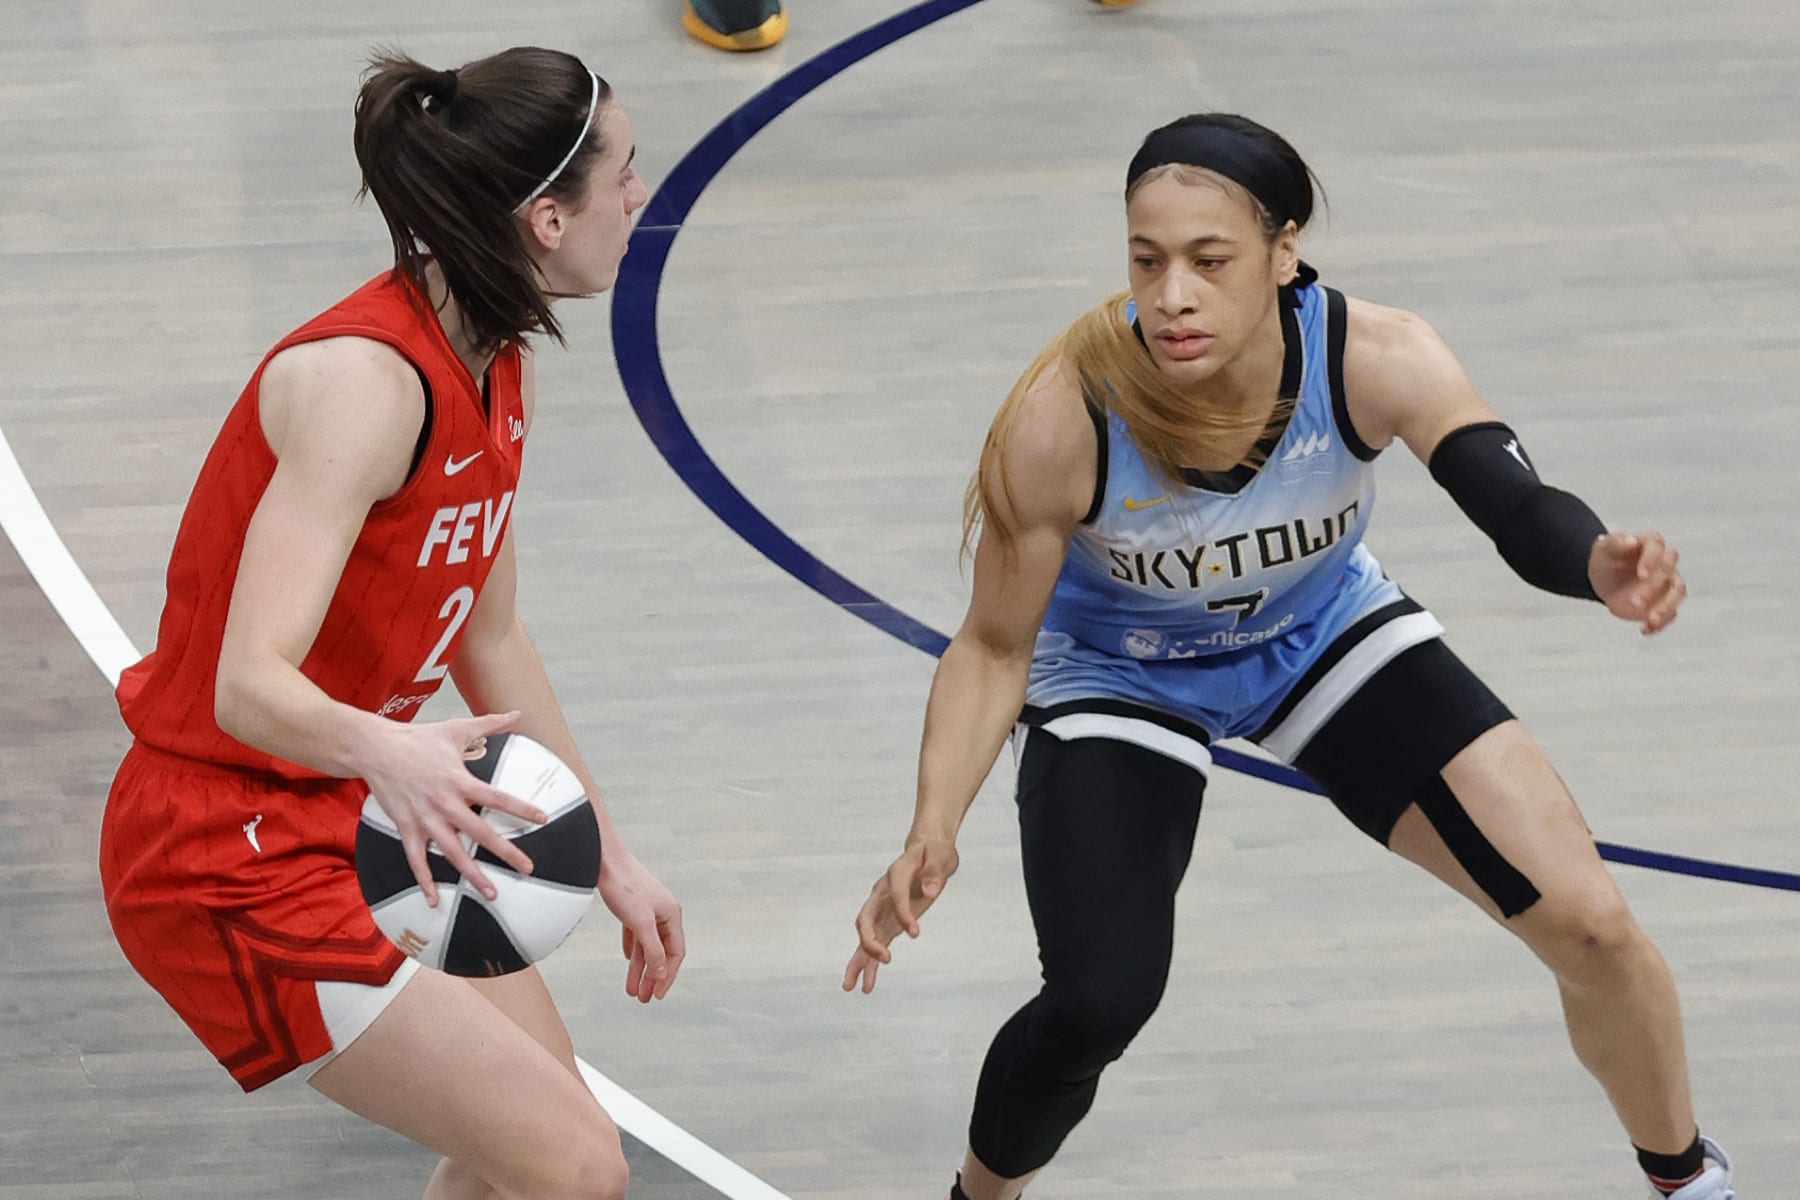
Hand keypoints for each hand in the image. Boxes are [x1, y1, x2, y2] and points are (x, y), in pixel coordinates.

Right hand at [357, 711, 547, 904]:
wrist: (375, 749)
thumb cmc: (419, 738)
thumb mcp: (456, 729)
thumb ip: (490, 724)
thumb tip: (517, 713)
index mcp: (459, 781)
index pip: (498, 797)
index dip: (521, 808)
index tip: (543, 820)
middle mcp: (444, 803)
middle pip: (480, 833)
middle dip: (506, 852)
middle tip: (528, 868)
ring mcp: (424, 819)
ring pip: (452, 853)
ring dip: (472, 875)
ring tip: (492, 893)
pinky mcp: (406, 828)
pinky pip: (416, 861)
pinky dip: (425, 881)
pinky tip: (435, 901)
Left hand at [600, 851, 685, 1002]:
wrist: (604, 859)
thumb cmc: (624, 886)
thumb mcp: (640, 923)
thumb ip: (652, 949)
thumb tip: (662, 972)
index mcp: (672, 915)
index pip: (675, 953)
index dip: (667, 976)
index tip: (657, 994)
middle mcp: (663, 912)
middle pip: (661, 952)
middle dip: (653, 976)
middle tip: (644, 998)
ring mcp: (648, 910)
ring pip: (646, 945)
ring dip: (639, 968)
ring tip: (632, 989)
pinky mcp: (632, 907)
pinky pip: (636, 934)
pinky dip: (633, 949)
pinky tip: (627, 960)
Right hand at [842, 837, 959, 994]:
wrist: (927, 852)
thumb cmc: (934, 853)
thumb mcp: (940, 855)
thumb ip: (935, 871)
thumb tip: (931, 891)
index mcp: (895, 874)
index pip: (895, 895)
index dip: (902, 914)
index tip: (915, 932)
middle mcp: (882, 894)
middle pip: (865, 918)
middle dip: (869, 940)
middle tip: (883, 958)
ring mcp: (882, 910)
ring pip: (864, 938)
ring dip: (859, 961)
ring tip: (852, 987)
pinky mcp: (888, 923)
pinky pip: (876, 945)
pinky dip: (871, 965)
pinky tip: (866, 986)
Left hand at [1588, 530, 1685, 634]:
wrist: (1604, 578)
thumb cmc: (1606, 559)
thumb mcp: (1603, 549)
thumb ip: (1615, 542)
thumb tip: (1631, 540)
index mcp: (1650, 543)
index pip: (1658, 546)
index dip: (1652, 560)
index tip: (1641, 574)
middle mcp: (1665, 561)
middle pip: (1668, 572)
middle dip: (1653, 588)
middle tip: (1635, 601)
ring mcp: (1668, 582)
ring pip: (1678, 592)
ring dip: (1666, 607)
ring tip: (1651, 619)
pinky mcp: (1665, 600)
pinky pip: (1671, 612)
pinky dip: (1661, 622)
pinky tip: (1646, 629)